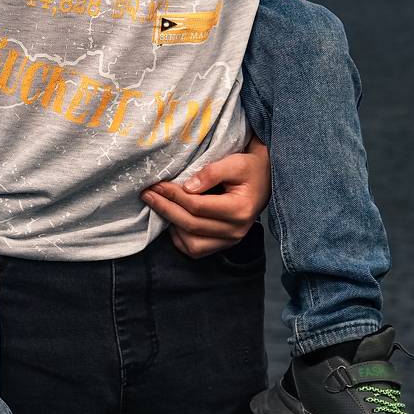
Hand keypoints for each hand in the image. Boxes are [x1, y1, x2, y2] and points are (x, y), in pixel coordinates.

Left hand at [141, 146, 270, 257]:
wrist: (265, 180)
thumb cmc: (249, 168)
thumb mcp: (234, 162)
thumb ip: (212, 172)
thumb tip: (187, 187)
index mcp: (240, 209)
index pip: (198, 206)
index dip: (174, 196)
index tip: (158, 184)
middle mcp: (236, 231)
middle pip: (191, 224)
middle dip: (165, 208)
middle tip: (148, 194)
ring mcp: (230, 241)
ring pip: (192, 244)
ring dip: (172, 225)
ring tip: (160, 207)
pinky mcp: (224, 244)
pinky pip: (196, 251)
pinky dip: (180, 239)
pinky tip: (173, 222)